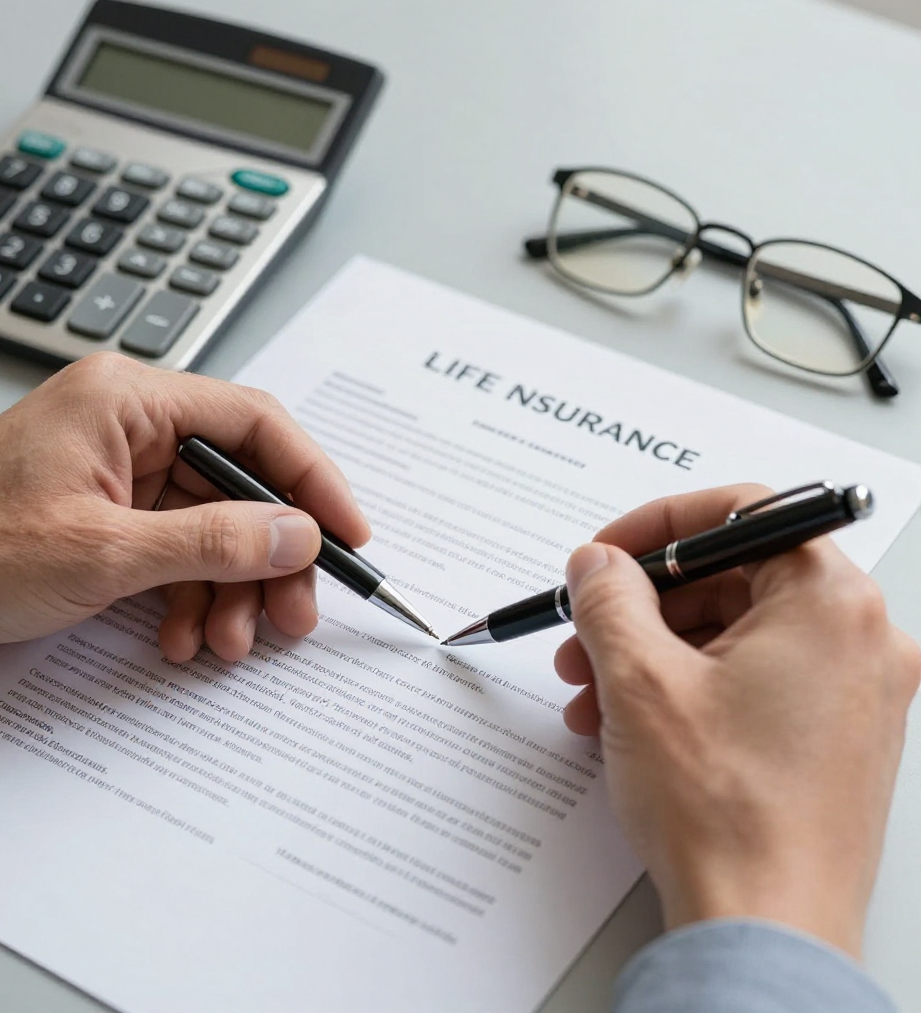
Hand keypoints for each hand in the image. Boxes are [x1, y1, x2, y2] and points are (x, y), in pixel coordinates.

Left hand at [0, 353, 368, 662]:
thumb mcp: (103, 553)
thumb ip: (212, 541)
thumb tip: (297, 535)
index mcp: (130, 402)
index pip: (254, 424)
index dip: (312, 479)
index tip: (347, 533)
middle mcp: (132, 430)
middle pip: (241, 485)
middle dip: (271, 556)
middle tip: (294, 612)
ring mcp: (121, 478)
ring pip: (214, 528)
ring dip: (231, 589)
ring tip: (230, 640)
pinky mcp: (110, 521)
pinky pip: (179, 555)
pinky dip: (192, 598)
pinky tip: (184, 636)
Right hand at [554, 485, 919, 956]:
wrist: (765, 930)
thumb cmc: (726, 813)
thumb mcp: (639, 679)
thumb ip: (610, 597)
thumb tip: (599, 564)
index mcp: (829, 603)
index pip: (741, 512)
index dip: (657, 525)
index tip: (607, 554)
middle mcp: (857, 639)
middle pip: (730, 578)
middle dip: (640, 605)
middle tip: (584, 628)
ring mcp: (852, 692)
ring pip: (732, 633)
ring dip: (650, 651)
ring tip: (591, 690)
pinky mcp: (832, 735)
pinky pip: (750, 680)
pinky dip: (685, 687)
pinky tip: (627, 719)